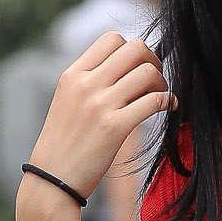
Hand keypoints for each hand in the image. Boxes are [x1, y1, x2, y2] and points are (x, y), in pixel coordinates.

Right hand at [25, 34, 173, 205]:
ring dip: (163, 82)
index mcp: (73, 74)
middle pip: (135, 48)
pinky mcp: (115, 128)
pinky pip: (154, 101)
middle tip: (155, 80)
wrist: (51, 181)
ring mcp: (100, 105)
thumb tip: (126, 69)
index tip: (138, 68)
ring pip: (147, 72)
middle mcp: (86, 84)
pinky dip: (168, 101)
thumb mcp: (67, 102)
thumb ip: (90, 82)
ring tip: (161, 97)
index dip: (132, 49)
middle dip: (153, 60)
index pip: (112, 38)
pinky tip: (170, 109)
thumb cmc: (63, 146)